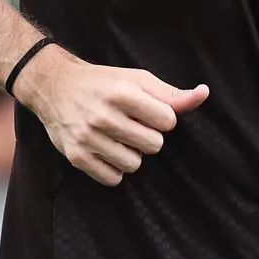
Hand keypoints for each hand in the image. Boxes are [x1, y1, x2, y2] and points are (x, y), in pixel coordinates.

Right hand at [14, 47, 208, 186]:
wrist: (54, 86)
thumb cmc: (102, 83)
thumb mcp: (137, 79)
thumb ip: (171, 93)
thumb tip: (203, 94)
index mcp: (121, 93)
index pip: (168, 122)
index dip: (161, 118)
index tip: (147, 112)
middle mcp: (102, 116)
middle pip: (154, 145)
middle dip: (147, 136)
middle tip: (131, 125)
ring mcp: (87, 138)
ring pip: (134, 164)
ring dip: (130, 154)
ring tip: (117, 138)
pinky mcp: (76, 156)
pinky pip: (113, 178)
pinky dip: (113, 168)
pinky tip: (105, 150)